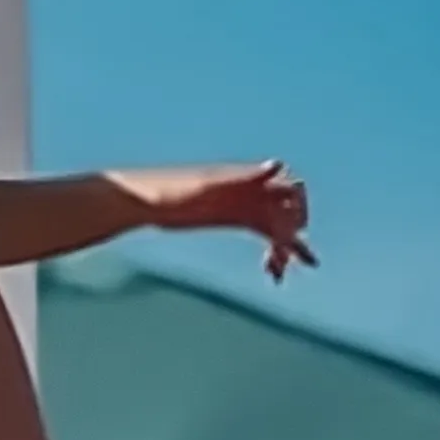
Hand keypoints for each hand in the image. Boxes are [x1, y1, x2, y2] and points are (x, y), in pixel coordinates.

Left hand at [133, 162, 313, 281]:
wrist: (141, 199)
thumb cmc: (170, 189)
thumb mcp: (206, 185)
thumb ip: (243, 177)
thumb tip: (278, 165)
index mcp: (248, 179)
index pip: (291, 189)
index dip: (299, 209)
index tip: (292, 233)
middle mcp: (251, 191)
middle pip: (286, 210)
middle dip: (291, 232)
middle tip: (284, 258)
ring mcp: (243, 205)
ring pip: (277, 226)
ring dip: (285, 248)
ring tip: (279, 273)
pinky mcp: (232, 219)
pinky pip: (262, 234)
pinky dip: (272, 253)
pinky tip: (275, 274)